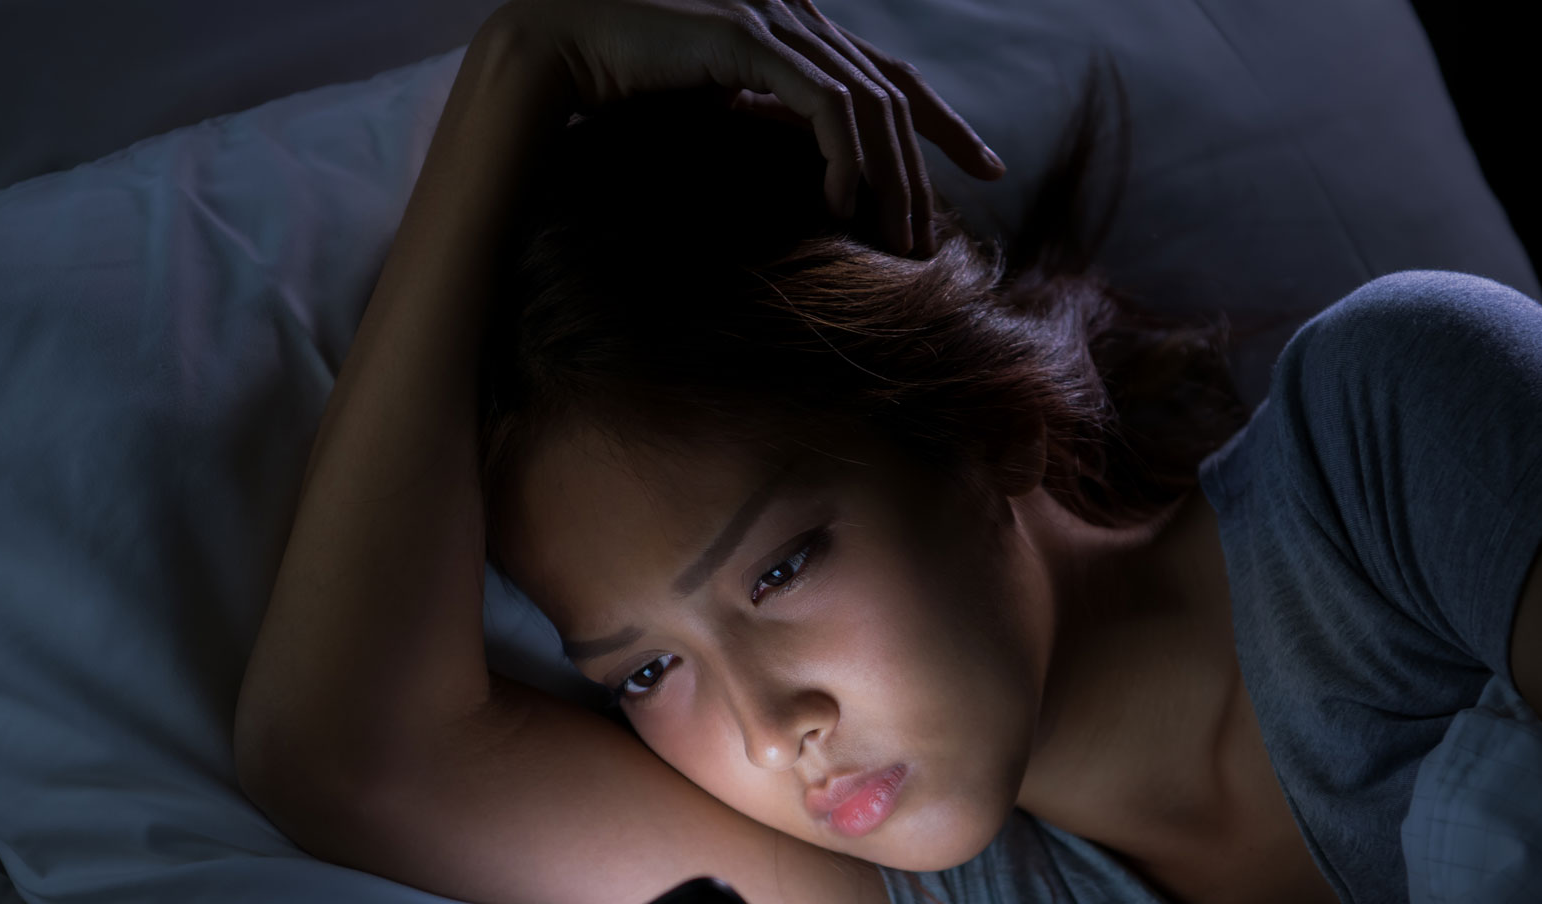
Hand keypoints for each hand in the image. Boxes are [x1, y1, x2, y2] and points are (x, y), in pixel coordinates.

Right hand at [491, 0, 1004, 254]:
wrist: (555, 51)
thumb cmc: (624, 90)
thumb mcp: (720, 116)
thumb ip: (770, 129)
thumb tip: (820, 186)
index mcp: (794, 30)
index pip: (890, 76)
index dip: (944, 122)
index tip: (986, 169)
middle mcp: (795, 14)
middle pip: (891, 94)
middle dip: (923, 172)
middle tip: (928, 243)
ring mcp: (774, 18)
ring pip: (868, 103)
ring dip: (890, 179)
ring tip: (893, 243)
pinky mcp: (748, 36)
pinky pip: (824, 103)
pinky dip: (844, 158)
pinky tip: (841, 209)